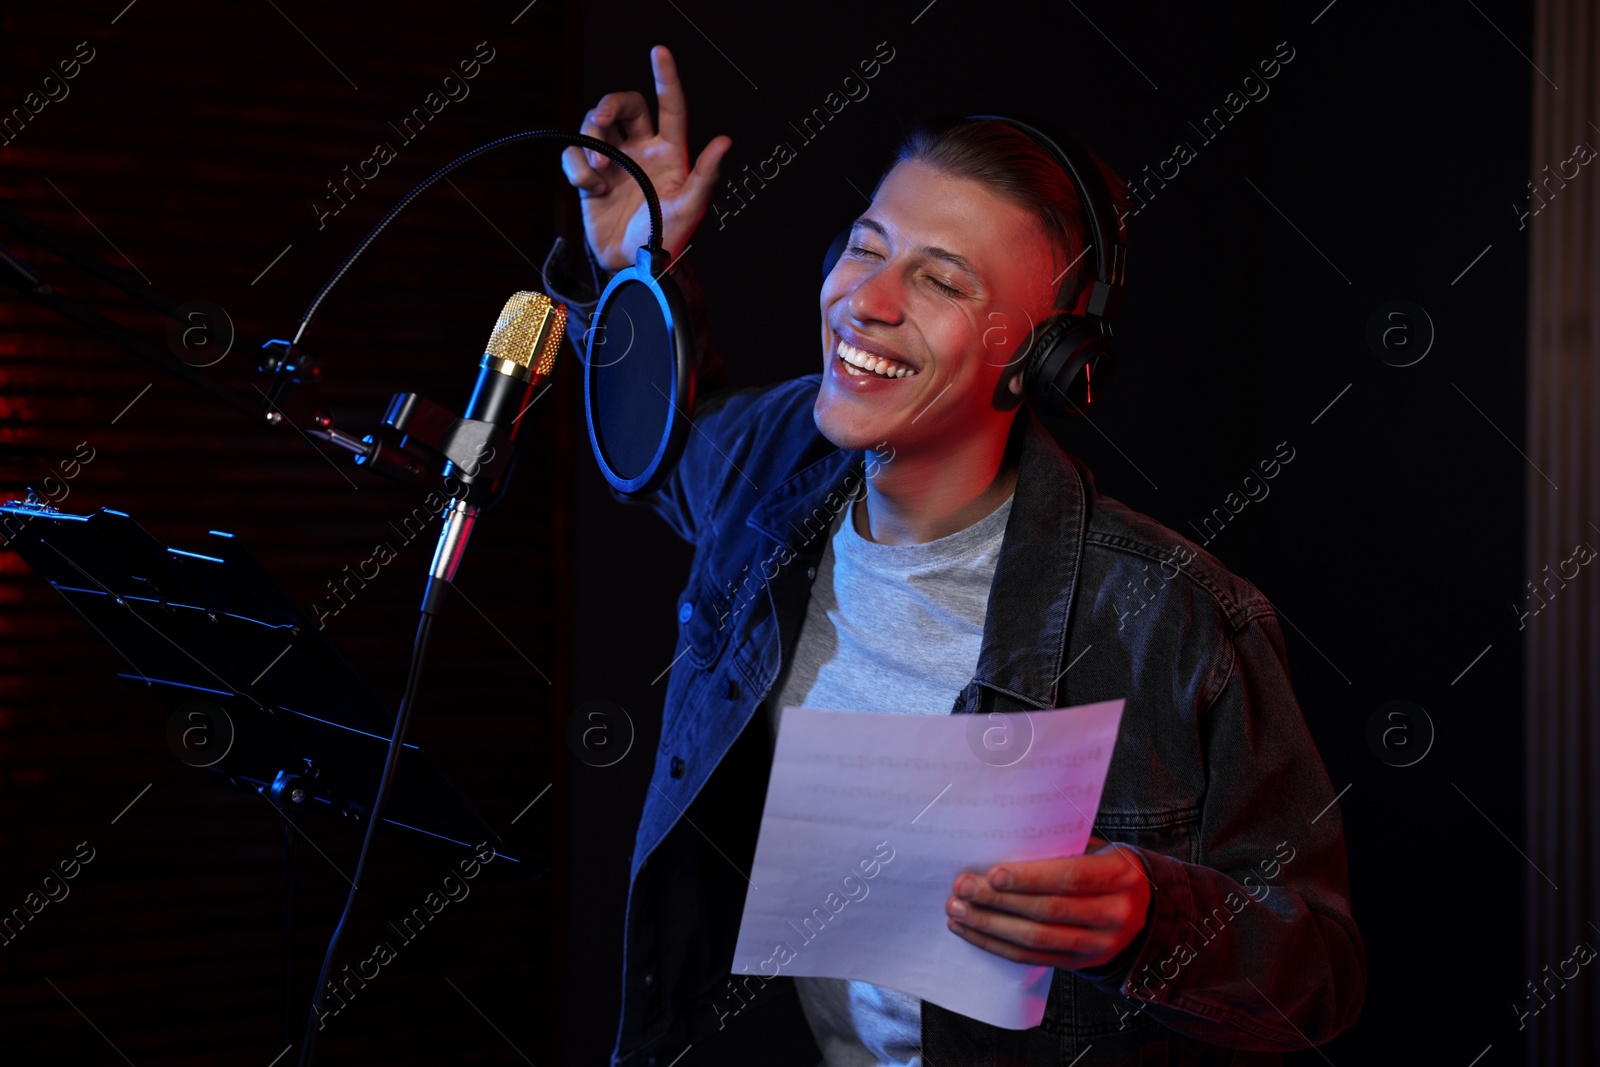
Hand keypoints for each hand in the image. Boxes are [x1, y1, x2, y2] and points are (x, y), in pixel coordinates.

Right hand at [560, 45, 731, 271]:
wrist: (630, 264)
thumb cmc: (665, 238)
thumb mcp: (690, 208)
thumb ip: (706, 175)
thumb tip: (725, 141)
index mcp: (670, 152)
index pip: (671, 106)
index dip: (666, 77)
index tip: (659, 51)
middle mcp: (641, 149)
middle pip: (625, 104)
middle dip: (611, 103)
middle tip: (603, 118)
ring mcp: (615, 160)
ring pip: (595, 123)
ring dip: (592, 140)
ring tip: (603, 173)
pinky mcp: (590, 174)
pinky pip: (575, 154)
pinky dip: (579, 169)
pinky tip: (593, 189)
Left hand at [945, 836, 1152, 969]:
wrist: (1143, 907)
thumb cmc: (1106, 866)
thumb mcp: (1097, 849)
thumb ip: (1060, 847)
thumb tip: (1001, 842)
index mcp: (1121, 876)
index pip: (1070, 878)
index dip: (1029, 878)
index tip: (992, 873)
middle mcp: (1115, 914)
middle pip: (1048, 911)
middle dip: (999, 901)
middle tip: (963, 888)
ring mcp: (1100, 945)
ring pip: (1036, 940)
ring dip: (990, 926)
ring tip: (957, 911)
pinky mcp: (1080, 964)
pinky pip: (1033, 959)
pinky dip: (997, 946)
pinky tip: (971, 931)